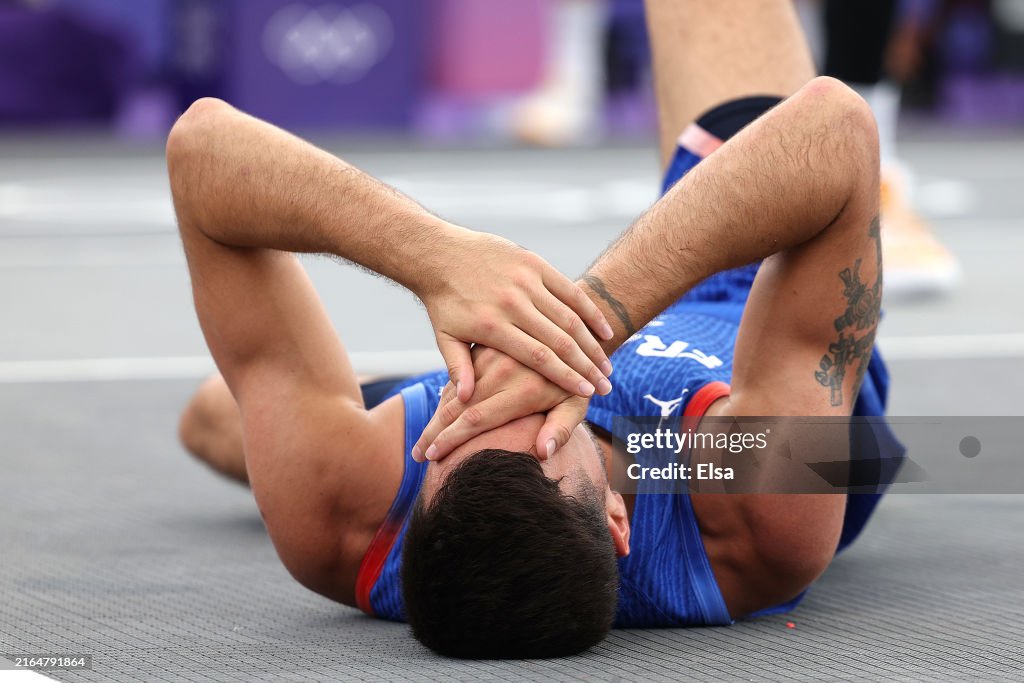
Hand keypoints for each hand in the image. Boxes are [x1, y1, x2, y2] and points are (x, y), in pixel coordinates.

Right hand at [411, 346, 590, 461]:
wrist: (571, 331)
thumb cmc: (578, 380)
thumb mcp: (578, 404)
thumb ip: (562, 429)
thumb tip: (542, 452)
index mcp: (523, 390)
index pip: (476, 421)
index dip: (451, 441)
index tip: (432, 459)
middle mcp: (503, 372)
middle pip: (457, 408)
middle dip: (434, 434)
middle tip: (416, 457)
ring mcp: (491, 357)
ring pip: (453, 392)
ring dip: (434, 418)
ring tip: (419, 444)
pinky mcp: (484, 349)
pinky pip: (458, 377)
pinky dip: (444, 399)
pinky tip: (435, 419)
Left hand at [418, 229, 613, 402]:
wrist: (440, 253)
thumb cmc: (444, 301)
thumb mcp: (445, 337)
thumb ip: (458, 368)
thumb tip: (467, 400)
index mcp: (492, 325)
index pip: (538, 356)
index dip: (565, 376)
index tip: (586, 393)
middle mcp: (512, 303)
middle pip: (560, 340)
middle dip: (586, 366)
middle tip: (606, 386)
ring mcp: (525, 281)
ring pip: (569, 317)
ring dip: (592, 343)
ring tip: (607, 366)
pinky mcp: (534, 264)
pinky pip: (569, 290)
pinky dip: (589, 311)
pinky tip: (605, 331)